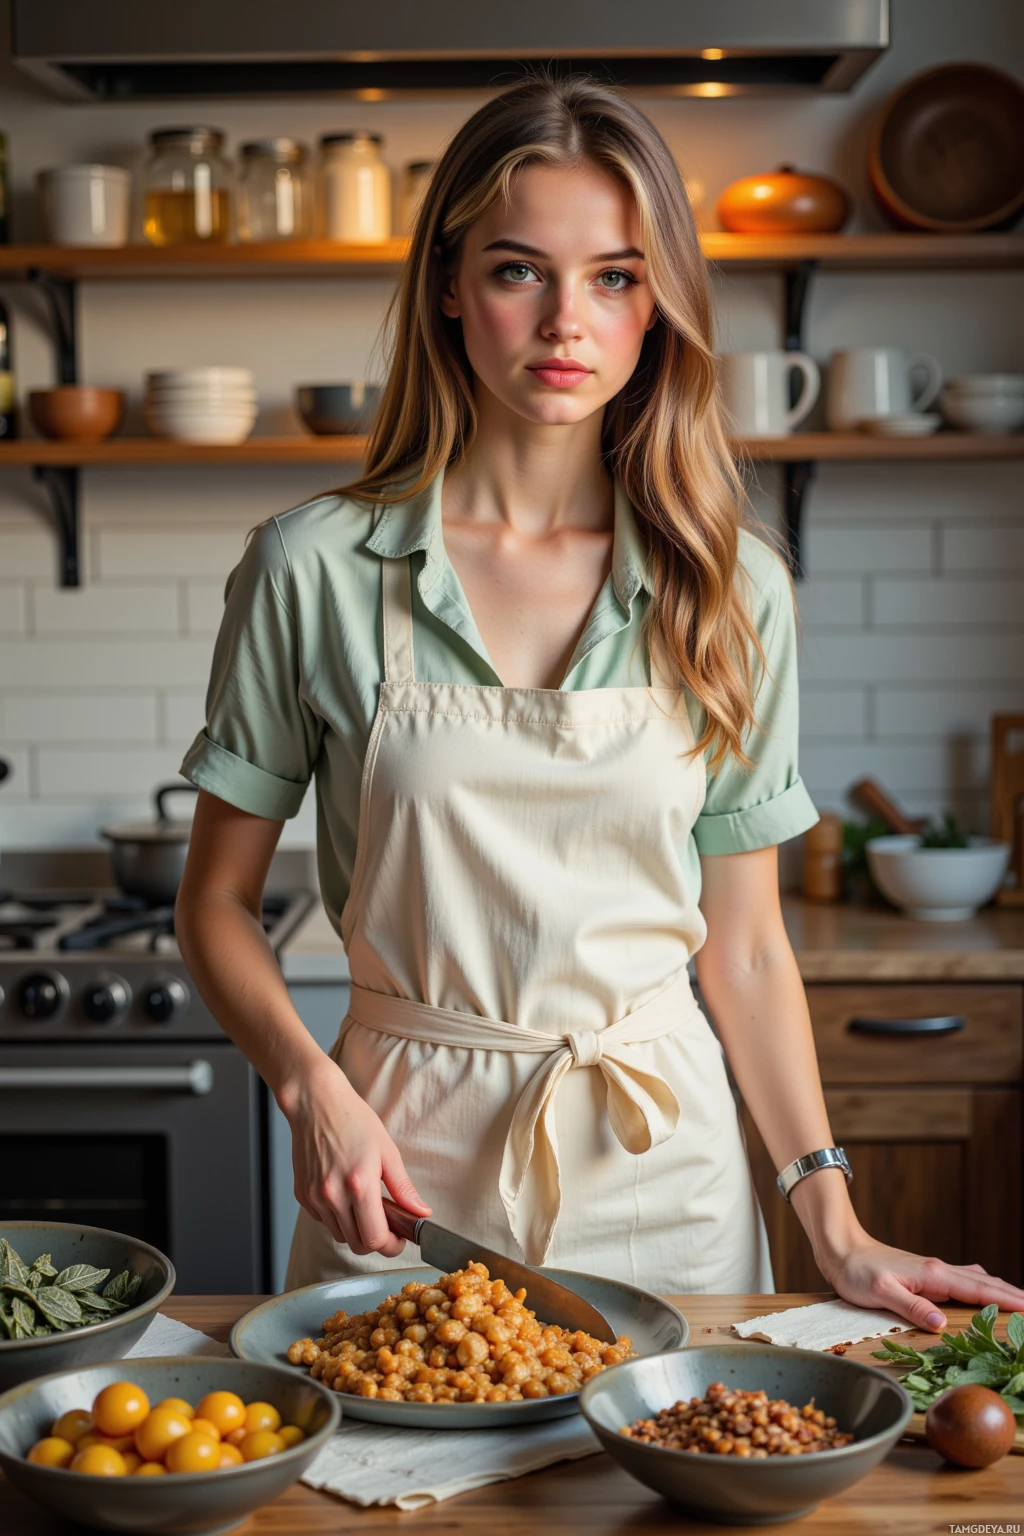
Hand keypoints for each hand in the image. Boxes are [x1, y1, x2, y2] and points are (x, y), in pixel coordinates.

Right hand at [282, 1054, 430, 1257]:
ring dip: (356, 1230)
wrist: (315, 1104)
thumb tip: (421, 1213)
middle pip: (357, 1244)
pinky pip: (323, 1221)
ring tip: (365, 1205)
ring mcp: (315, 1197)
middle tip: (387, 1224)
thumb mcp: (387, 1150)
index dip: (391, 1246)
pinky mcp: (303, 1195)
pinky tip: (344, 1195)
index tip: (399, 1239)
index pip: (375, 1239)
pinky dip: (337, 1217)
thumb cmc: (353, 1120)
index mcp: (359, 1185)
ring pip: (339, 1235)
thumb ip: (404, 1187)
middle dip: (375, 1240)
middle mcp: (333, 1196)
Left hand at [822, 1234, 1023, 1331]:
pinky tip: (985, 1292)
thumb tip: (940, 1323)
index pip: (979, 1289)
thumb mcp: (880, 1292)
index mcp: (933, 1274)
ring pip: (977, 1280)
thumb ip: (911, 1306)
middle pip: (985, 1283)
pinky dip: (982, 1288)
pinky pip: (963, 1281)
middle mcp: (939, 1270)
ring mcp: (934, 1272)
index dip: (1007, 1300)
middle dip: (1013, 1295)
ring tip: (1021, 1303)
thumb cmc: (857, 1271)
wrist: (841, 1249)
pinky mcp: (926, 1276)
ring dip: (1000, 1291)